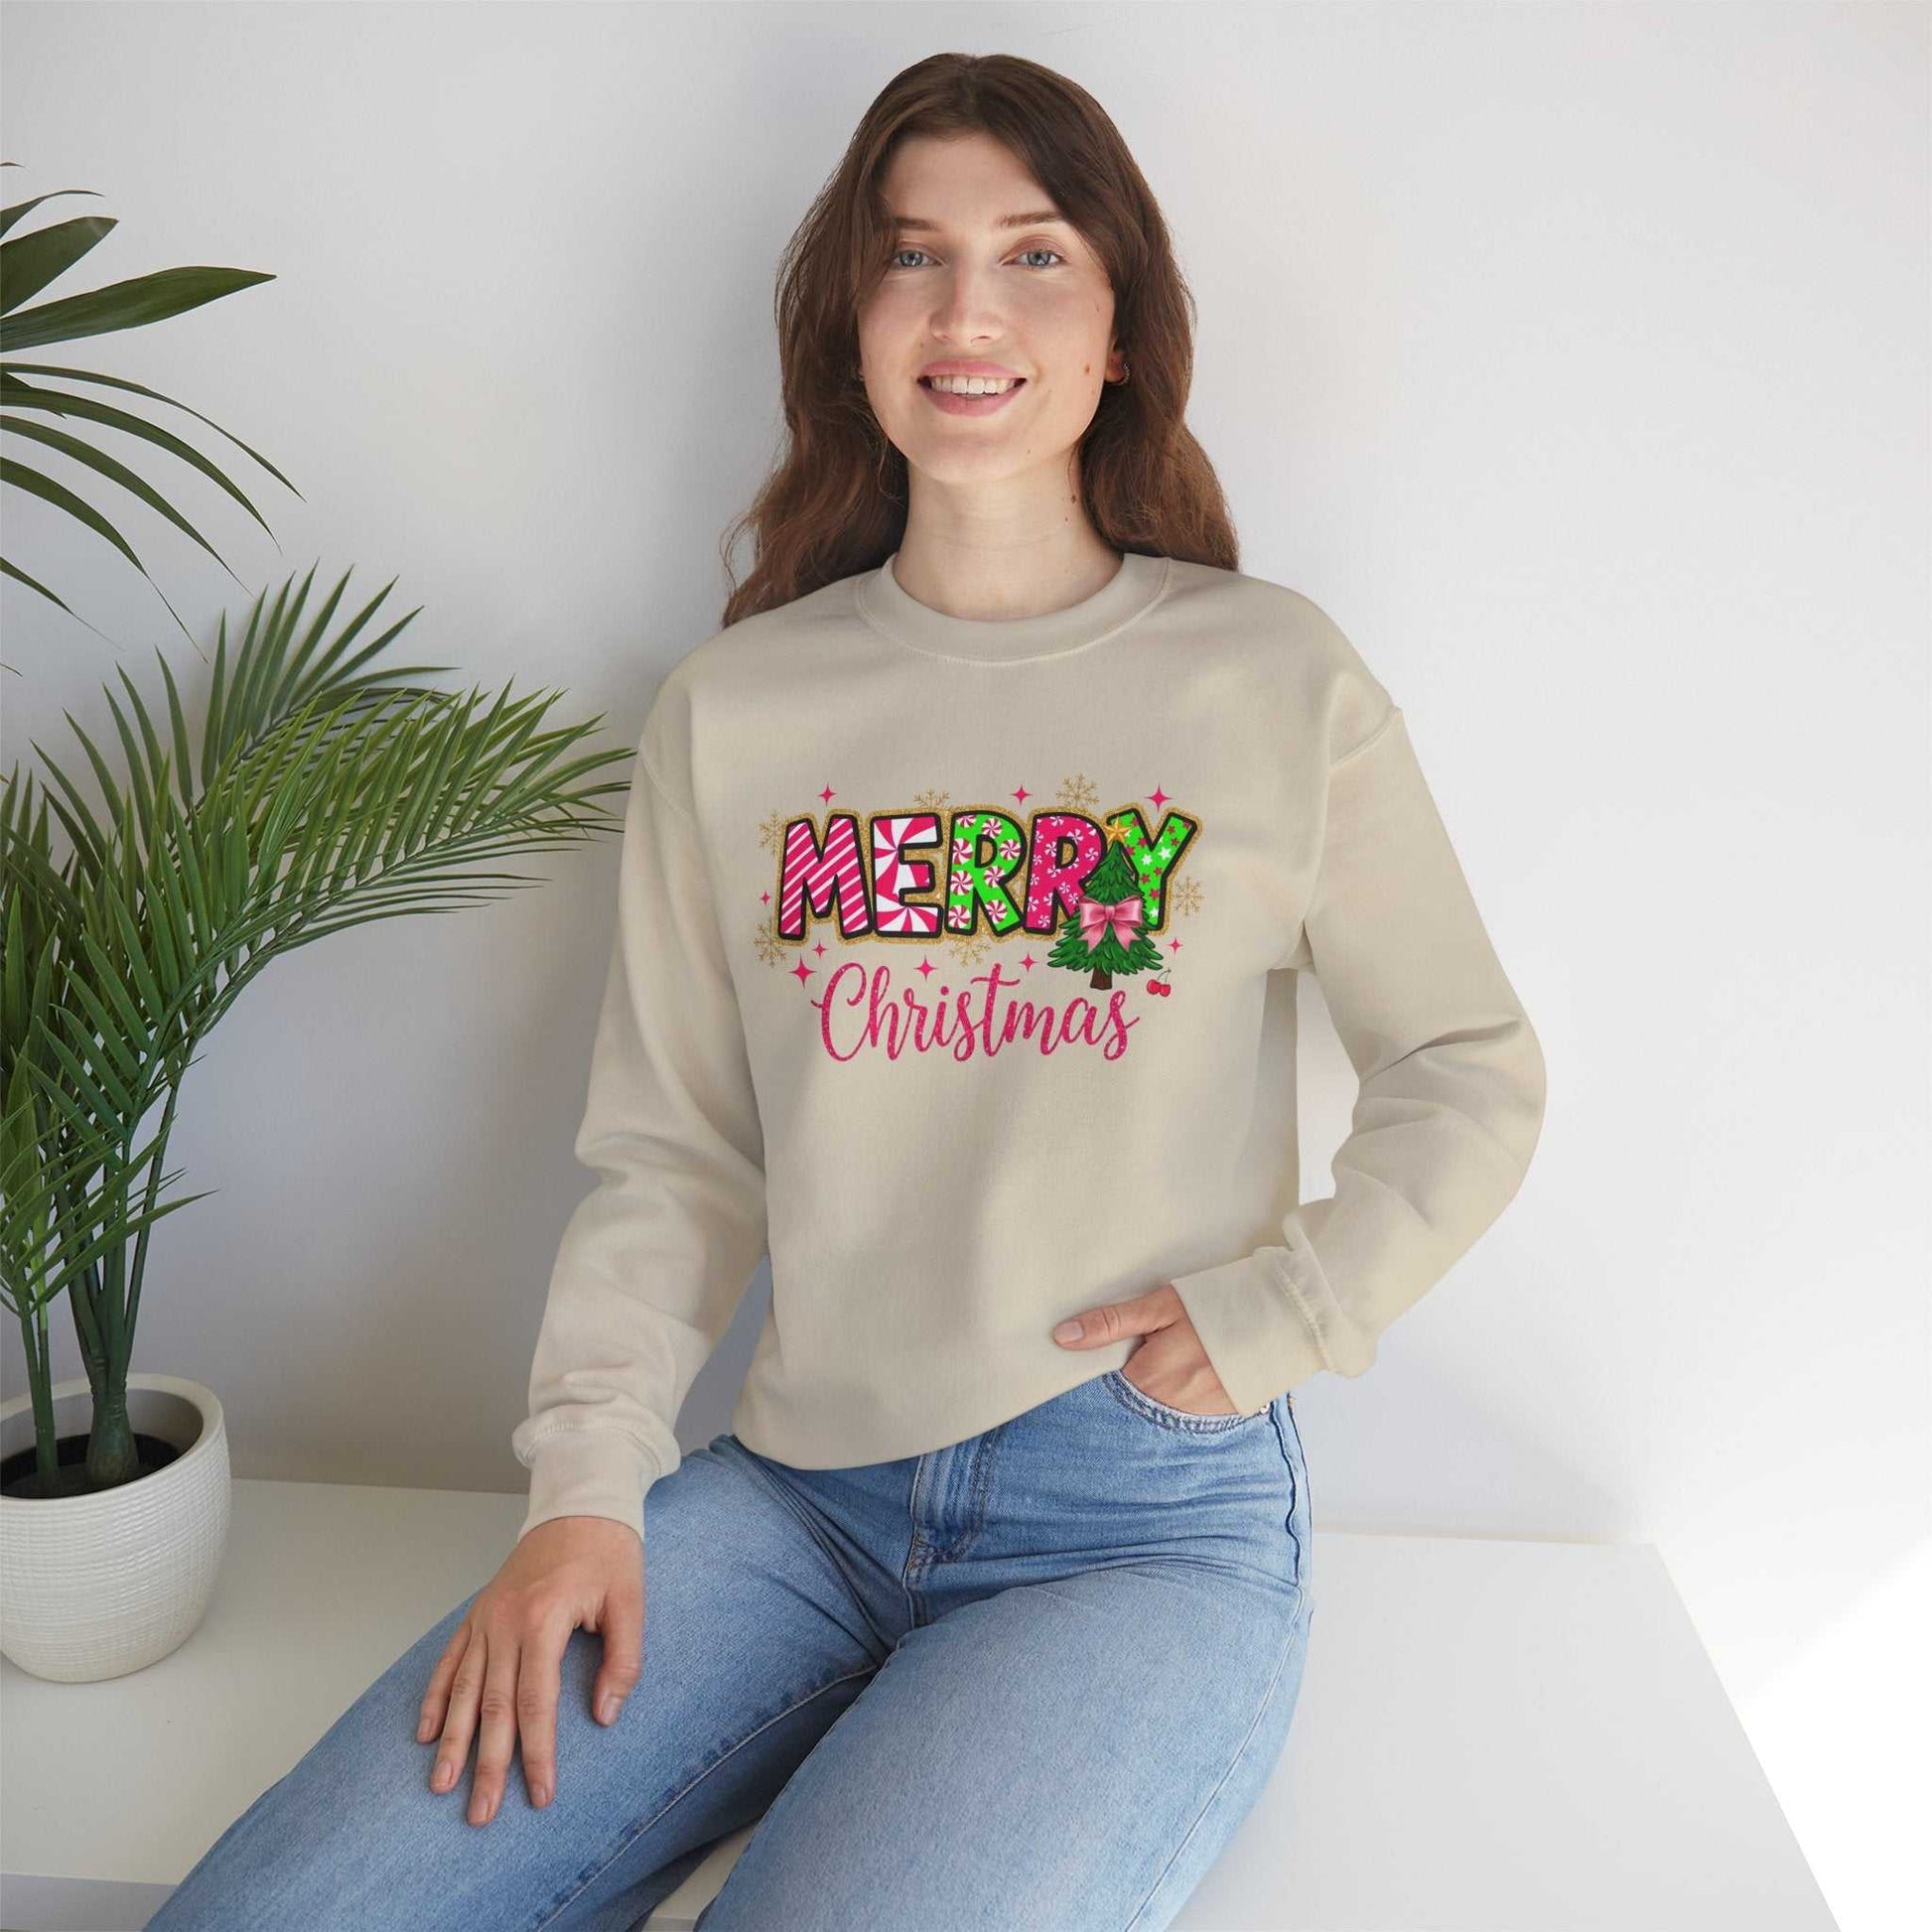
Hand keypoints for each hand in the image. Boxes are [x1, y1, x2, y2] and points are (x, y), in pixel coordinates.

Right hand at [417, 1514, 642, 1825]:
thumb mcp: (630, 1601)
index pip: (535, 1702)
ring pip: (462, 1689)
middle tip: (481, 1813)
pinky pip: (450, 1660)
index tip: (539, 1794)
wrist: (579, 1503)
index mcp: (543, 1620)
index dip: (537, 1753)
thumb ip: (623, 1660)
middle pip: (492, 1706)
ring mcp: (486, 1617)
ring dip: (452, 1740)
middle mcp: (505, 1622)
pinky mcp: (479, 1613)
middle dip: (486, 1764)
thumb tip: (604, 1716)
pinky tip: (426, 1733)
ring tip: (442, 1786)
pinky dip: (435, 1697)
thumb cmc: (609, 1552)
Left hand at [1051, 1282, 1238, 1415]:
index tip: (1097, 1361)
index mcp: (1149, 1380)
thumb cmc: (1216, 1306)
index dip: (1100, 1375)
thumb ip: (1111, 1324)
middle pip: (1131, 1403)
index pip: (1104, 1391)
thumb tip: (1062, 1337)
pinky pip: (1185, 1415)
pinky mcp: (1219, 1418)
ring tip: (1172, 1363)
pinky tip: (1192, 1375)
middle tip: (1146, 1356)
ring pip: (1158, 1411)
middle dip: (1128, 1384)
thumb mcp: (1160, 1307)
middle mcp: (1169, 1409)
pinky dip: (1181, 1399)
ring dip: (1155, 1394)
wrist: (1282, 1321)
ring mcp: (1196, 1418)